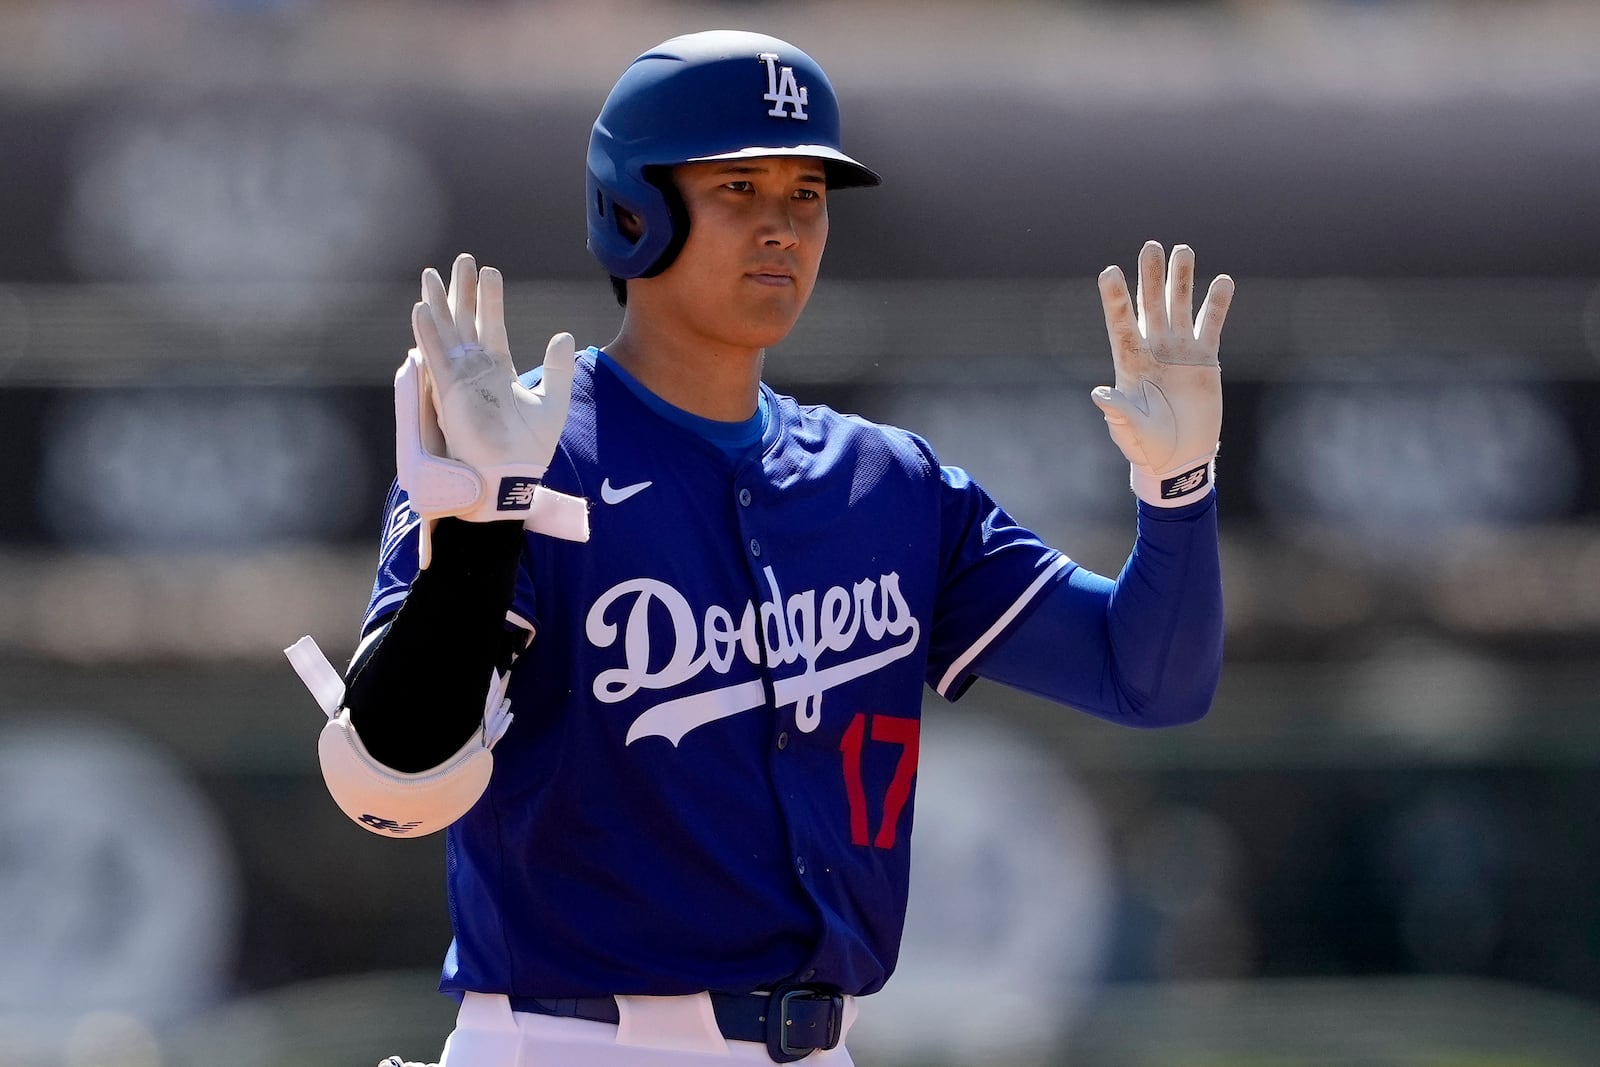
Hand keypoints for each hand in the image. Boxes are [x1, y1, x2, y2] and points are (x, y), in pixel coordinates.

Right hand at [411, 252, 574, 480]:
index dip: (489, 300)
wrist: (513, 476)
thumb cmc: (531, 449)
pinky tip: (421, 309)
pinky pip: (435, 358)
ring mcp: (460, 380)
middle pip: (465, 322)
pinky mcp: (449, 392)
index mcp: (498, 371)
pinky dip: (427, 334)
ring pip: (446, 333)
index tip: (488, 272)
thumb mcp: (553, 402)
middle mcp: (476, 371)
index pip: (493, 326)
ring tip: (432, 274)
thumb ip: (557, 369)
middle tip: (461, 260)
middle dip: (462, 292)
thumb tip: (563, 335)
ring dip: (439, 304)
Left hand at [1092, 241, 1232, 505]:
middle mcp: (1152, 349)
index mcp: (1129, 363)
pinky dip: (1217, 304)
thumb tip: (1099, 394)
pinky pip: (1210, 324)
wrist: (1178, 456)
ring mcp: (1178, 350)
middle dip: (1150, 277)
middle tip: (1150, 246)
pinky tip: (1223, 280)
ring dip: (1181, 280)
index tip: (1109, 272)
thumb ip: (1118, 412)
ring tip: (1183, 250)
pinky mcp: (1204, 357)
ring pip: (1179, 306)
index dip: (1115, 299)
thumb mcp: (1129, 430)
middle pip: (1149, 305)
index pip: (1120, 324)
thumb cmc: (1146, 445)